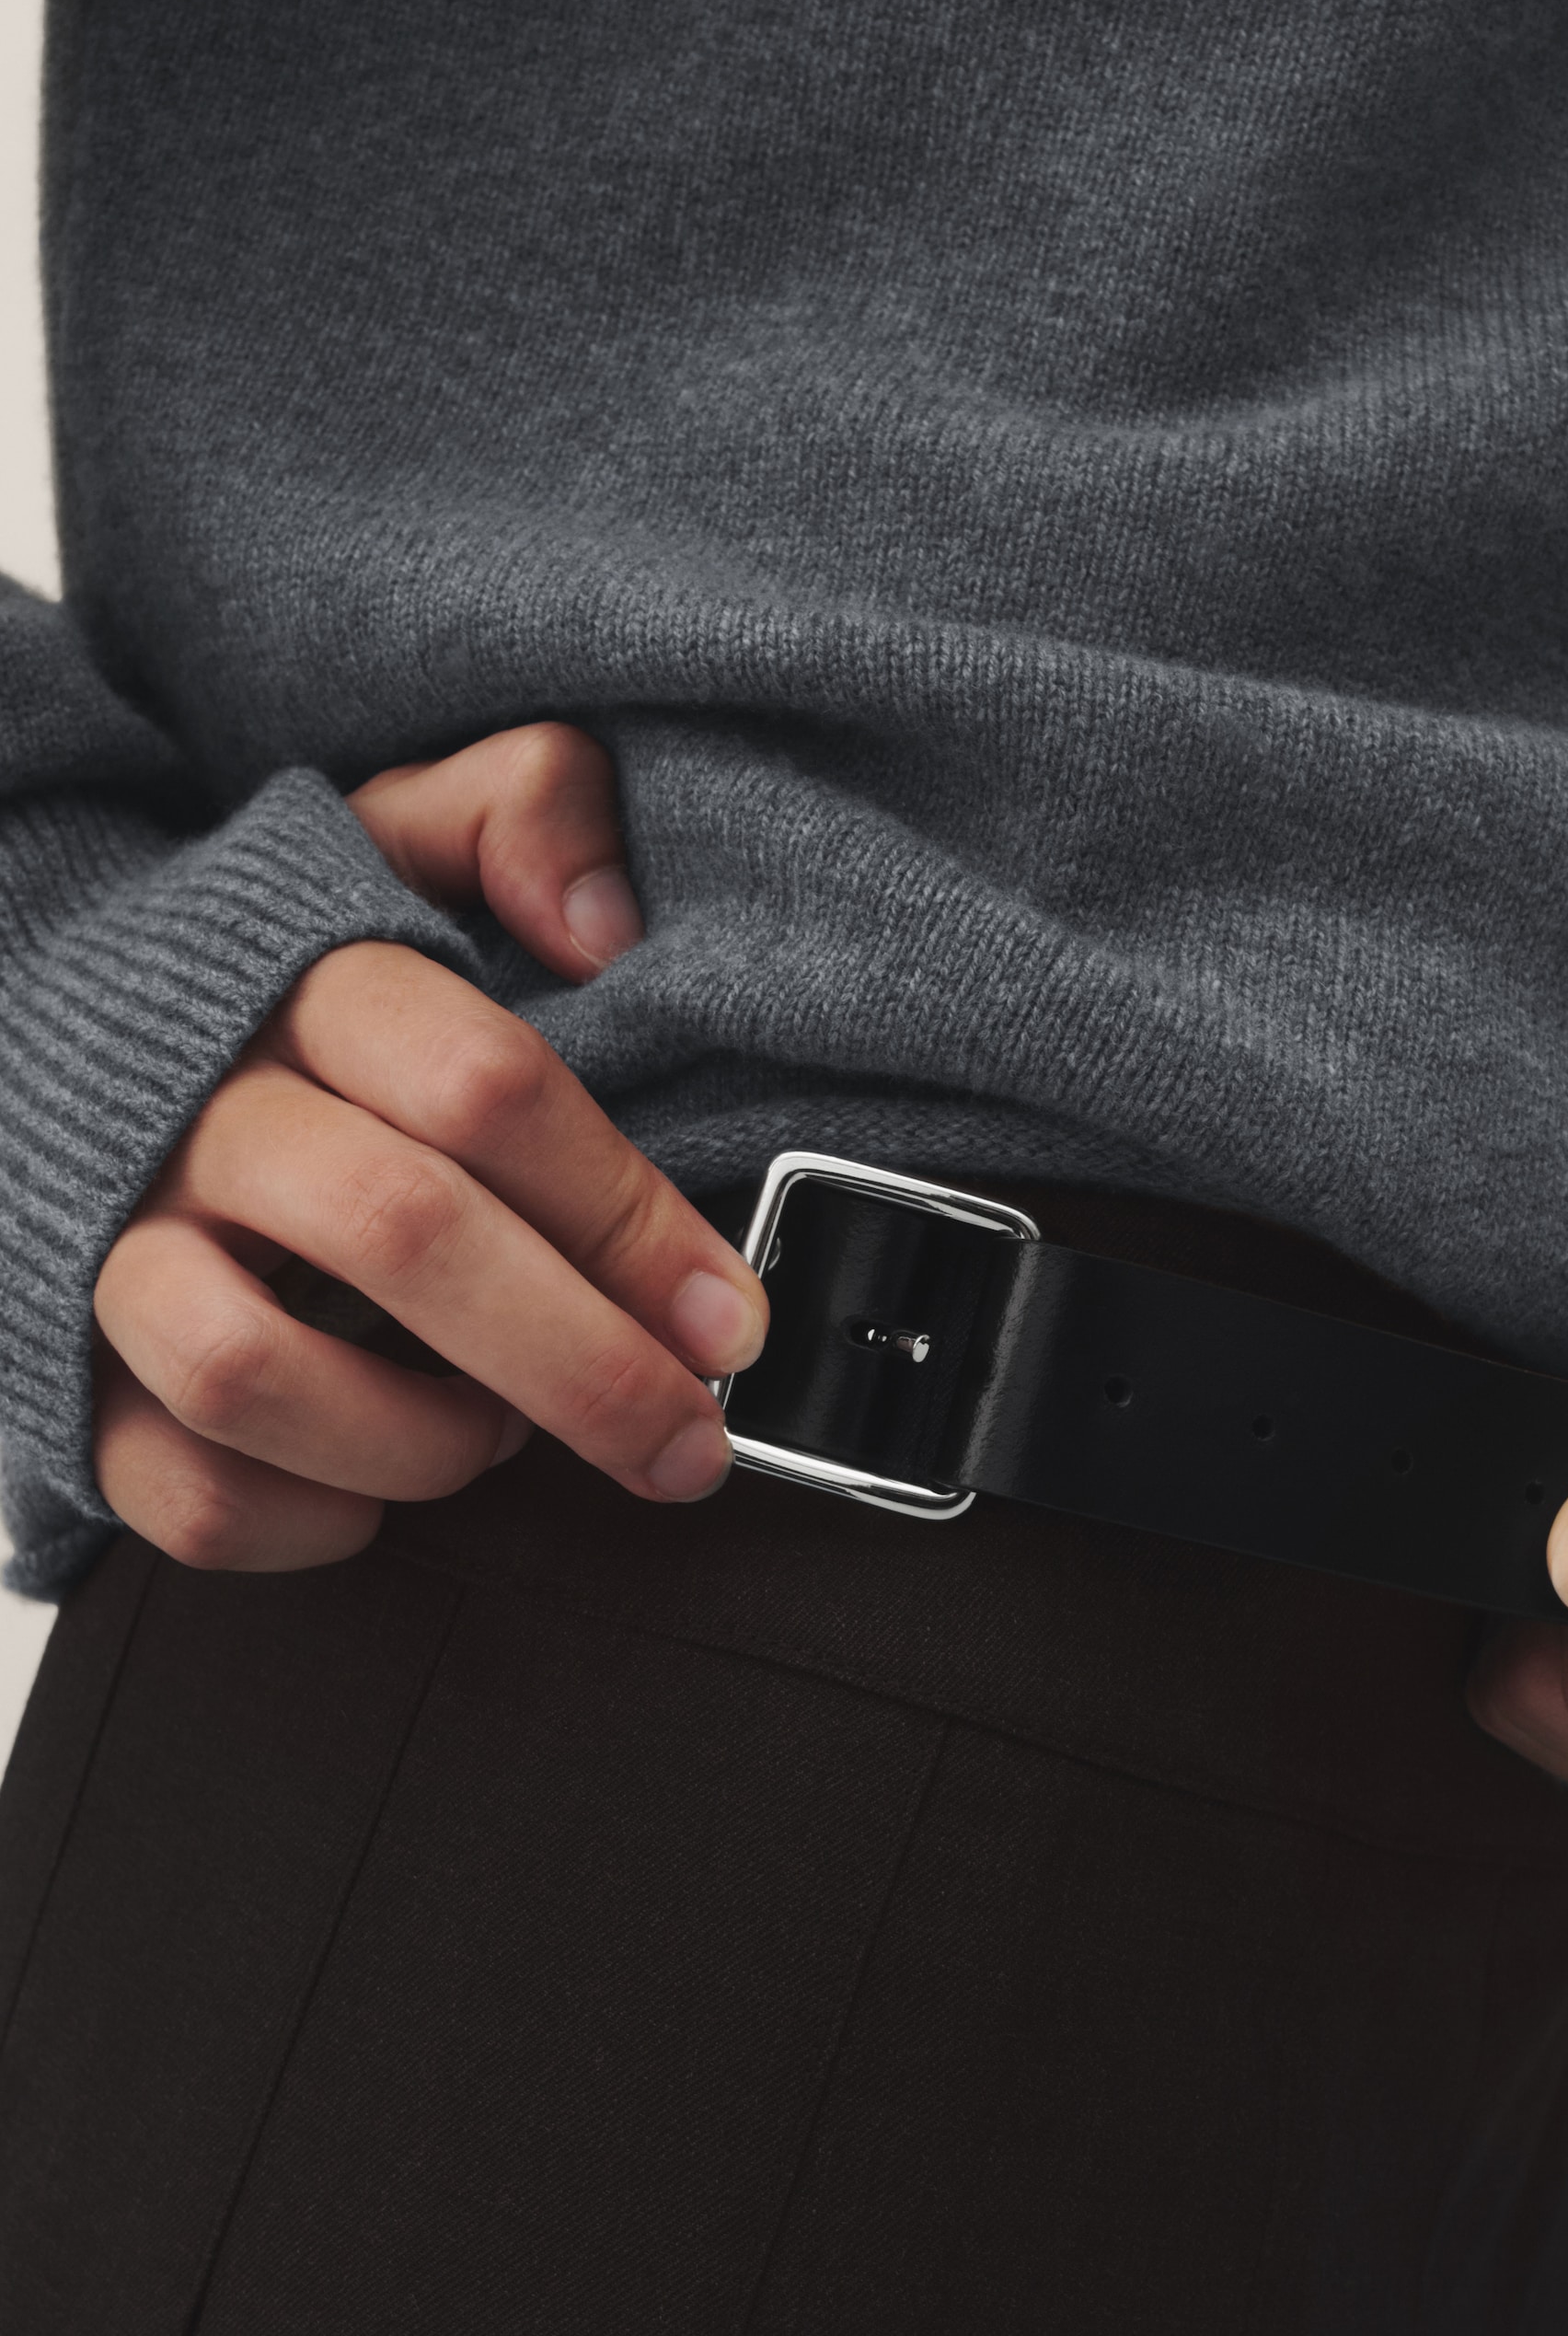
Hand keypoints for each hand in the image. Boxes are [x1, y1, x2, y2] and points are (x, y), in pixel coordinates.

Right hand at [93, 723, 767, 1571]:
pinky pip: (173, 1489)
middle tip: (685, 1442)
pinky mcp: (69, 1372)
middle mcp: (201, 1116)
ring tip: (495, 1439)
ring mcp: (118, 1247)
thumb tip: (605, 919)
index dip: (626, 1216)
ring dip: (416, 1438)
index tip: (731, 1317)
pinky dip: (301, 1523)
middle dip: (579, 1362)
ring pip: (249, 1370)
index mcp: (301, 985)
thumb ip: (519, 812)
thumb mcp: (393, 842)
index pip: (485, 1087)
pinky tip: (378, 1492)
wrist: (34, 1022)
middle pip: (399, 1234)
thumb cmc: (271, 972)